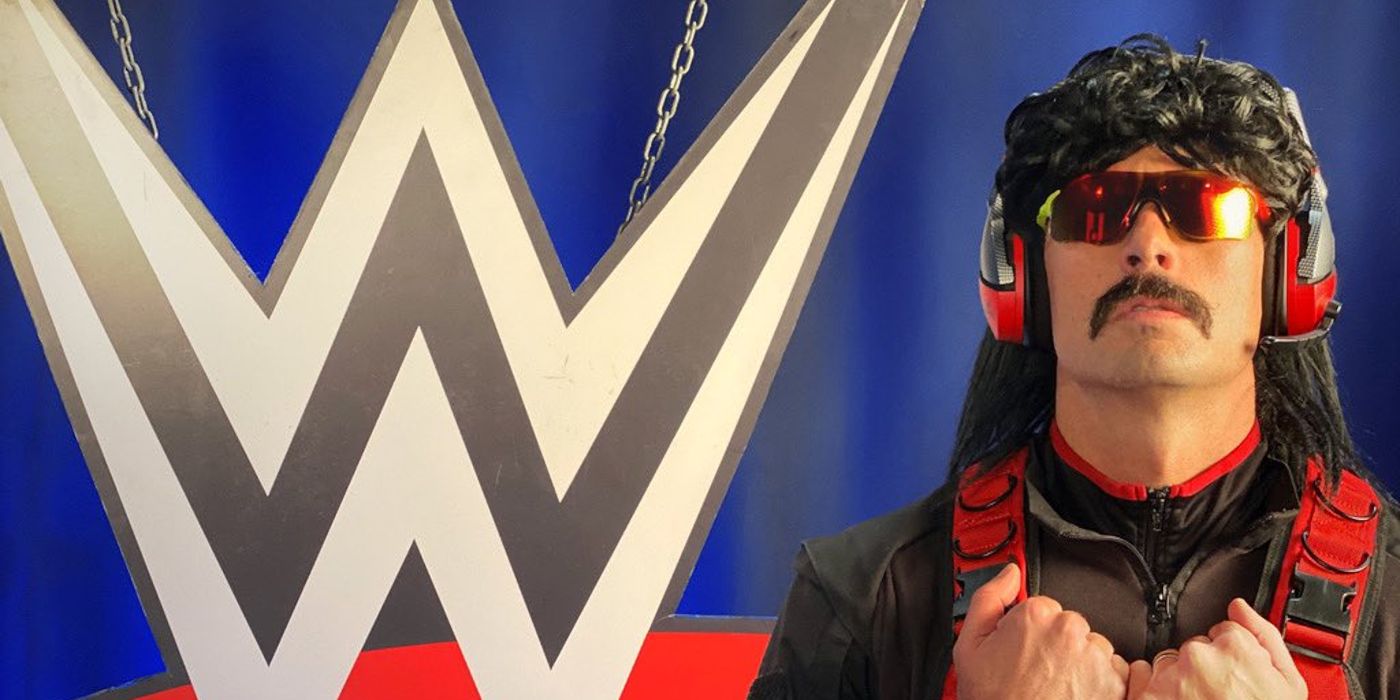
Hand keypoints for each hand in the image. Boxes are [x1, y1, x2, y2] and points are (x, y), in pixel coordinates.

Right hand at [953, 563, 1128, 699]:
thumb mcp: (969, 646)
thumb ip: (989, 599)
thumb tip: (1008, 574)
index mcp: (1035, 615)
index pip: (1042, 606)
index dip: (1030, 630)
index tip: (1023, 647)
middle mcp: (1069, 630)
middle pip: (1068, 624)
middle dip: (1055, 643)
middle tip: (1036, 669)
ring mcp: (1094, 656)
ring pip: (1090, 646)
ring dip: (1078, 660)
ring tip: (1055, 684)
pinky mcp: (1114, 681)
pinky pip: (1112, 669)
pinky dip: (1098, 680)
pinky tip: (1073, 693)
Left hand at [1126, 598, 1307, 699]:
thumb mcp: (1288, 684)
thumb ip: (1264, 636)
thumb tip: (1239, 608)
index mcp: (1235, 648)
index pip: (1223, 631)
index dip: (1231, 656)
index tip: (1235, 676)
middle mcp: (1198, 658)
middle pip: (1194, 648)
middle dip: (1204, 668)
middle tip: (1218, 697)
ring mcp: (1170, 678)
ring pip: (1167, 663)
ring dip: (1177, 680)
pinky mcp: (1146, 698)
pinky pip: (1140, 678)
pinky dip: (1151, 690)